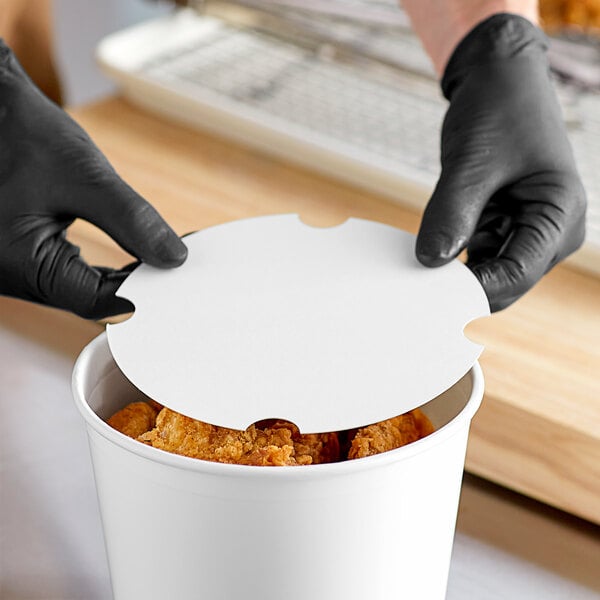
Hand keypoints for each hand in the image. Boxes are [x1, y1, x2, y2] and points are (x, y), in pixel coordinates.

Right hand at [0, 42, 187, 318]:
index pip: (99, 303)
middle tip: (172, 260)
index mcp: (20, 265)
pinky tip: (130, 250)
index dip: (145, 291)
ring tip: (156, 251)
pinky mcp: (23, 255)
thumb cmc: (16, 130)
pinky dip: (103, 265)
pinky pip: (71, 272)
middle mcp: (14, 275)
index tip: (176, 272)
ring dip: (123, 274)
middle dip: (137, 282)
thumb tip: (172, 257)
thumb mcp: (83, 175)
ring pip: (83, 287)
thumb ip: (131, 219)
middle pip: (92, 299)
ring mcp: (17, 267)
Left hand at [415, 14, 585, 310]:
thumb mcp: (472, 160)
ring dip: (453, 267)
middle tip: (413, 276)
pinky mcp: (504, 225)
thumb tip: (429, 261)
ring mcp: (527, 230)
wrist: (499, 78)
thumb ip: (452, 212)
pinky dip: (451, 252)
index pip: (515, 275)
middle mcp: (550, 230)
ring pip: (486, 272)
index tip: (425, 288)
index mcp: (559, 215)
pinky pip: (475, 253)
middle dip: (461, 281)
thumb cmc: (499, 107)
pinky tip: (427, 244)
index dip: (471, 288)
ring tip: (417, 256)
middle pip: (503, 281)